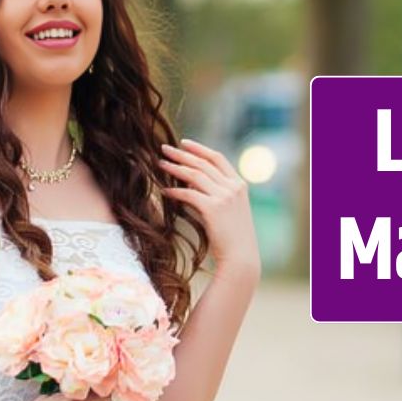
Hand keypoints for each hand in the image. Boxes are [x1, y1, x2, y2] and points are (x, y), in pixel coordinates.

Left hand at [159, 139, 260, 276]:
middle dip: (182, 154)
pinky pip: (189, 194)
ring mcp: (224, 197)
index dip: (199, 149)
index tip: (184, 143)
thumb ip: (215, 195)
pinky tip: (164, 191)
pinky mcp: (213, 208)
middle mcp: (233, 187)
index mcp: (239, 185)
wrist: (241, 257)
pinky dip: (175, 191)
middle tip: (164, 148)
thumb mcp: (229, 211)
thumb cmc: (232, 238)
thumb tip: (189, 184)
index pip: (217, 158)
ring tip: (160, 164)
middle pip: (203, 163)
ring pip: (195, 175)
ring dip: (175, 168)